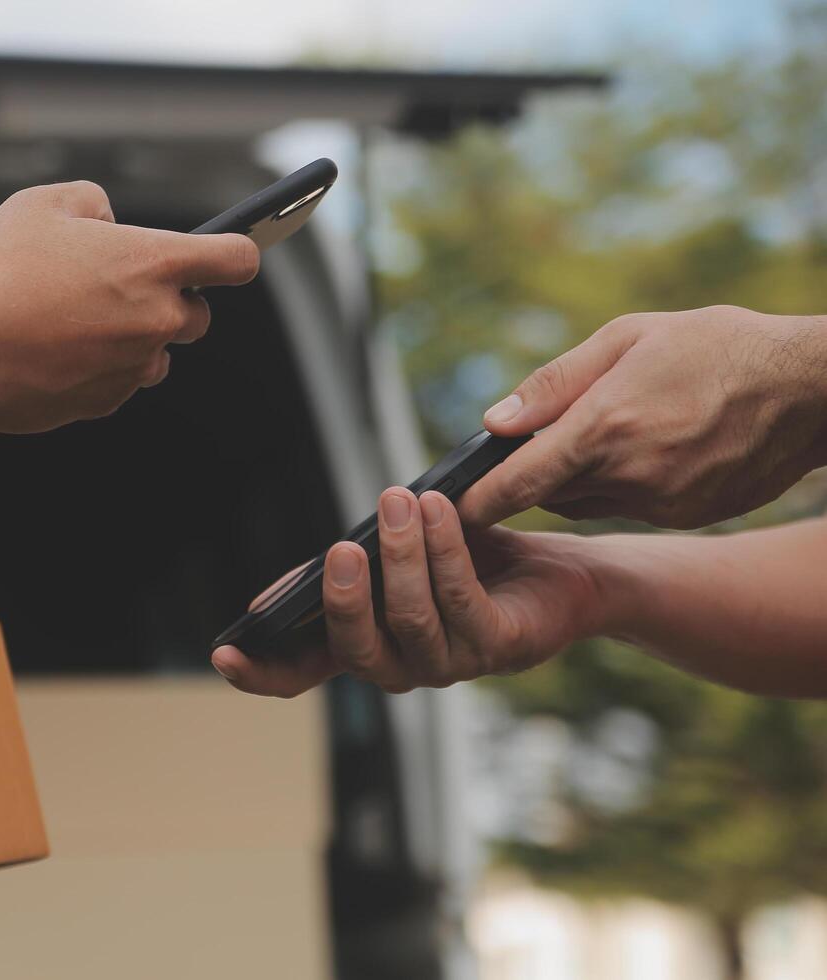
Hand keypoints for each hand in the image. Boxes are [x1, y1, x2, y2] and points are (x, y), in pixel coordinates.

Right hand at [0, 181, 259, 432]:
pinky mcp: (105, 404)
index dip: (233, 254)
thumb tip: (106, 222)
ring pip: (155, 356)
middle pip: (198, 317)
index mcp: (156, 263)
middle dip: (172, 303)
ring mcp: (134, 367)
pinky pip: (116, 384)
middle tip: (121, 289)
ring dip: (134, 341)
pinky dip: (96, 370)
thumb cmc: (1, 269)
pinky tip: (53, 352)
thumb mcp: (43, 204)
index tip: (223, 254)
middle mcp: (158, 319)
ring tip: (78, 323)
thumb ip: (91, 202)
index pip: (235, 260)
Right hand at [211, 489, 605, 695]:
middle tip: (342, 549)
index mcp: (364, 646)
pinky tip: (437, 511)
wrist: (559, 572)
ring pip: (412, 619)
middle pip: (357, 650)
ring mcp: (450, 663)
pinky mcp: (499, 646)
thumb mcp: (396, 556)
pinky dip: (445, 552)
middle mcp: (401, 667)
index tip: (225, 653)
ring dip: (404, 557)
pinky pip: (462, 600)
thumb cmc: (470, 559)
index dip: (262, 673)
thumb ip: (356, 565)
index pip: (301, 675)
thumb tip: (313, 571)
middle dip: (346, 598)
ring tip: (400, 502)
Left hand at [461, 306, 826, 528]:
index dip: (478, 502)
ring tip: (615, 431)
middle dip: (537, 474)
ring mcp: (664, 504)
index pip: (519, 481)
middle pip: (550, 494)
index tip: (449, 511)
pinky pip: (634, 508)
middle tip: (543, 441)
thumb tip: (493, 422)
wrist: (813, 387)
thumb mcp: (627, 339)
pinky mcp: (690, 517)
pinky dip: (626, 486)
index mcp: (605, 428)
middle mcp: (630, 475)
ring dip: (582, 479)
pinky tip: (656, 447)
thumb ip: (553, 384)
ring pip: (590, 504)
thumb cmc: (716, 346)